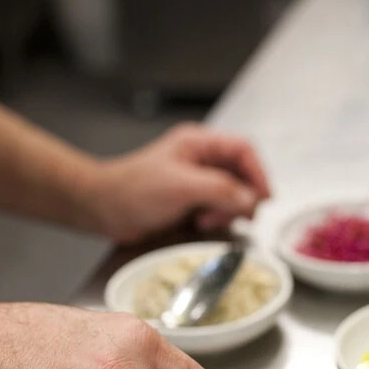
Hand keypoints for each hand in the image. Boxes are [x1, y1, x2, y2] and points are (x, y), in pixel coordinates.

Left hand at [83, 123, 270, 242]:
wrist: (104, 210)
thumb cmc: (133, 190)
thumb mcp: (181, 186)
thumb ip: (219, 190)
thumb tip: (249, 199)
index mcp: (199, 144)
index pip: (244, 151)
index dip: (258, 174)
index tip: (264, 198)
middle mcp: (201, 159)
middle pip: (242, 175)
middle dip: (241, 197)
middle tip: (234, 216)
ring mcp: (196, 181)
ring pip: (232, 195)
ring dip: (226, 211)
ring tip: (207, 221)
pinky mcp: (191, 201)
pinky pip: (217, 209)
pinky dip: (216, 219)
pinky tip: (200, 224)